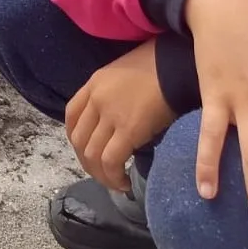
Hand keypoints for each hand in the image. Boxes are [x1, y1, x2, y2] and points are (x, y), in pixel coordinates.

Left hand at [66, 40, 176, 191]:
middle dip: (88, 163)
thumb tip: (116, 121)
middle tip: (104, 174)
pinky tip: (125, 182)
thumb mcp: (124, 75)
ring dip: (101, 175)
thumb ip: (113, 95)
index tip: (87, 151)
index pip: (71, 115)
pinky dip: (114, 177)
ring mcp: (109, 114)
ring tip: (116, 183)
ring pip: (92, 154)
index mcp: (93, 83)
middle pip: (79, 139)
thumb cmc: (158, 67)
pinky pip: (111, 160)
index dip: (76, 138)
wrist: (176, 65)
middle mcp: (96, 99)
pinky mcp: (128, 129)